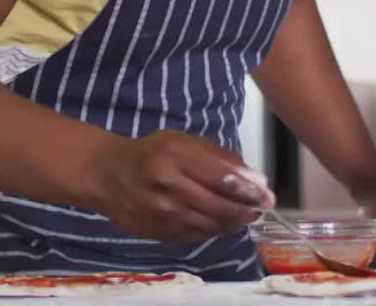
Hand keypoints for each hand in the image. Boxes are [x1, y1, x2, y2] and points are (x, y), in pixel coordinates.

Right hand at [89, 130, 274, 241]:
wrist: (108, 176)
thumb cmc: (151, 153)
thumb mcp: (182, 141)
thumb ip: (219, 157)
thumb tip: (254, 178)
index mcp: (175, 156)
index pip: (222, 177)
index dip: (250, 188)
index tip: (267, 192)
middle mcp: (168, 186)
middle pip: (221, 205)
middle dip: (248, 209)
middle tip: (263, 207)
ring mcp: (163, 214)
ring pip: (212, 224)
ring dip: (236, 222)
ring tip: (248, 215)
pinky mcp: (160, 233)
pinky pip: (198, 235)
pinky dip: (216, 230)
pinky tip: (225, 222)